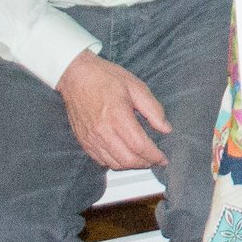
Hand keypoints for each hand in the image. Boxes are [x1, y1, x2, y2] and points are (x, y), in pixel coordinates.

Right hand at [56, 51, 169, 169]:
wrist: (76, 76)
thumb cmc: (105, 77)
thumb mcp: (136, 86)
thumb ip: (153, 109)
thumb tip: (166, 128)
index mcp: (117, 115)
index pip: (139, 145)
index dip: (154, 155)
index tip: (163, 158)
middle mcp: (102, 131)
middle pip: (127, 160)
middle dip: (145, 163)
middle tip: (155, 159)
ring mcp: (91, 138)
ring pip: (114, 163)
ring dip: (131, 165)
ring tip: (142, 159)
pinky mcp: (83, 141)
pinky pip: (101, 161)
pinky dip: (115, 162)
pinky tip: (124, 155)